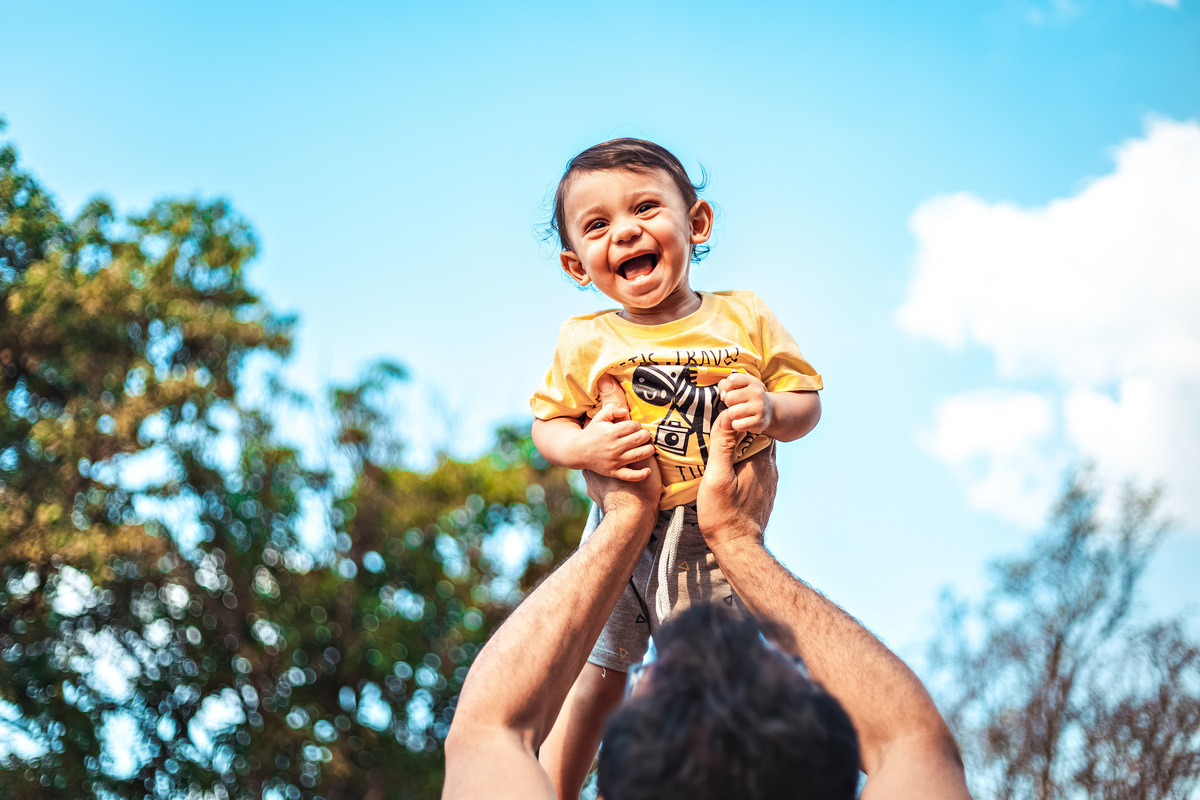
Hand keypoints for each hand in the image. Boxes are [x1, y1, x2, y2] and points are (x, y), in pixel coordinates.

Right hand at [577, 378, 654, 480]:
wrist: (578, 451)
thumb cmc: (592, 433)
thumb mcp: (599, 418)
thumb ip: (612, 409)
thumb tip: (625, 411)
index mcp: (611, 432)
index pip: (634, 426)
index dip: (637, 425)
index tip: (634, 428)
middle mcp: (614, 447)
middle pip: (640, 438)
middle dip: (645, 435)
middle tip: (643, 436)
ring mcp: (615, 461)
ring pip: (639, 455)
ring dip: (649, 450)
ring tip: (648, 447)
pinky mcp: (614, 472)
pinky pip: (630, 476)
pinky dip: (641, 474)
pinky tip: (648, 471)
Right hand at [696, 411, 777, 549]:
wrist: (738, 547)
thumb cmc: (723, 514)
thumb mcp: (716, 477)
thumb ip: (722, 446)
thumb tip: (727, 415)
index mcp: (761, 460)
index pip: (759, 424)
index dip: (744, 415)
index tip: (726, 412)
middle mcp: (770, 467)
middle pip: (760, 436)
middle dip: (743, 428)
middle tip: (721, 426)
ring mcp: (769, 480)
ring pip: (759, 452)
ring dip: (744, 445)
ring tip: (722, 445)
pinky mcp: (764, 491)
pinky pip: (757, 466)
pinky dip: (745, 460)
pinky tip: (729, 466)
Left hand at [717, 373, 774, 433]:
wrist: (768, 411)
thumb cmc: (747, 397)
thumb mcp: (737, 386)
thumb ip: (724, 385)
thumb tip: (723, 397)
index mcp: (752, 381)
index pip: (731, 380)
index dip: (727, 387)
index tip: (733, 391)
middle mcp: (757, 393)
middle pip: (729, 398)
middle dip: (729, 403)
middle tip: (738, 404)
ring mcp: (760, 407)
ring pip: (732, 412)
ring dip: (732, 415)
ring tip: (740, 413)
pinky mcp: (759, 422)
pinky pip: (737, 425)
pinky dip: (736, 425)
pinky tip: (743, 421)